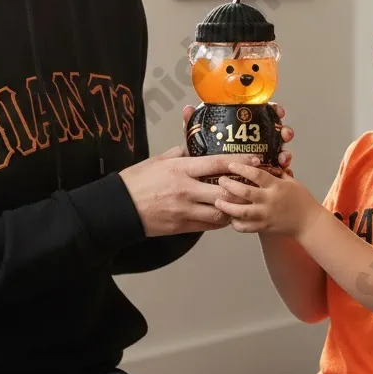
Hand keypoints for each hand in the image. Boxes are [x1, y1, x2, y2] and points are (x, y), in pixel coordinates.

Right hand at [119, 146, 262, 236]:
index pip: (217, 164)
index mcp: (180, 169)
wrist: (119, 207)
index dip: (239, 161)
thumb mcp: (158, 160)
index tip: (253, 160)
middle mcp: (186, 190)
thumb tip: (193, 146)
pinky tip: (222, 215)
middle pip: (224, 191)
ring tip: (239, 202)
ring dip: (232, 208)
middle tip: (250, 185)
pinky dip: (218, 221)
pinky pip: (208, 226)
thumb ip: (179, 153)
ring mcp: (184, 211)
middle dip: (241, 189)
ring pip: (220, 213)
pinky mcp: (181, 227)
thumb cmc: (137, 181)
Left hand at [182, 103, 294, 177]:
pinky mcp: (267, 177)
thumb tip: (187, 109)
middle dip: (284, 131)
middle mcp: (259, 142)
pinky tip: (283, 173)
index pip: (264, 115)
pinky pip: (280, 173)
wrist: (213, 189)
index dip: (273, 111)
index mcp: (246, 130)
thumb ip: (195, 127)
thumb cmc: (209, 162)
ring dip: (285, 153)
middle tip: (285, 133)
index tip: (278, 111)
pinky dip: (284, 172)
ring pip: (281, 153)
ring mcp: (265, 159)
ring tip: (283, 158)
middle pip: (277, 133)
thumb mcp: (202, 144)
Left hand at [214, 163, 321, 237]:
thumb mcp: (291, 181)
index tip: (230, 165)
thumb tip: (264, 160)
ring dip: (227, 206)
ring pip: (241, 211)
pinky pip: (245, 227)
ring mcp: (266, 215)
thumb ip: (277, 172)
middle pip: (244, 191)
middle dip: (229, 185)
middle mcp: (269, 200)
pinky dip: (235, 223)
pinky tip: (230, 217)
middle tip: (220, 181)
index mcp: (276, 186)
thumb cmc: (301, 200)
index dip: (241, 168)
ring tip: (218, 201)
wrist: (309, 223)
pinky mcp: (264, 227)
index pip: (256, 174)